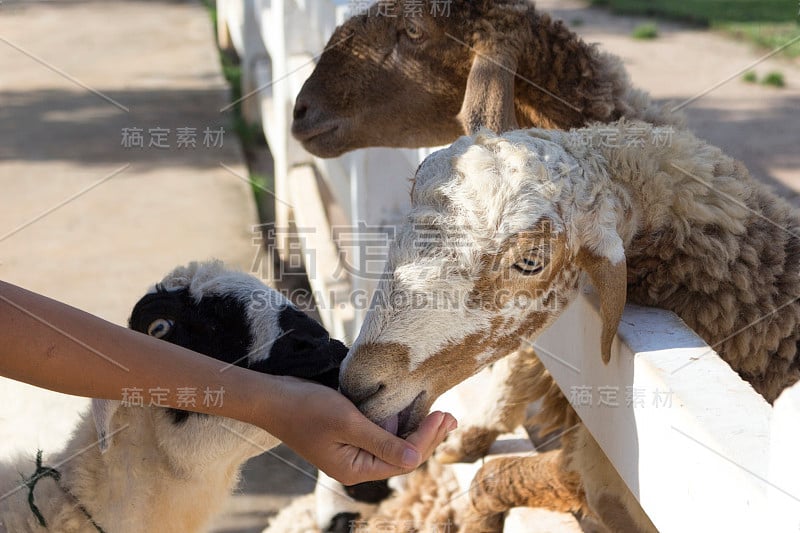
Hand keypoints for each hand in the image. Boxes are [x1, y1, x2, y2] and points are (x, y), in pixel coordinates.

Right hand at [266, 376, 456, 484]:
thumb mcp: (348, 422)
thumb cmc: (307, 408)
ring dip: (416, 430)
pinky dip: (398, 425)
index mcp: (356, 469)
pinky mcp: (348, 438)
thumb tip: (414, 459)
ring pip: (394, 445)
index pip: (404, 458)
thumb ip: (382, 442)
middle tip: (451, 415)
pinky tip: (410, 412)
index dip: (427, 438)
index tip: (443, 414)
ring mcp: (352, 453)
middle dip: (428, 436)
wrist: (273, 399)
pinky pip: (381, 436)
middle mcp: (356, 466)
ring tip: (440, 414)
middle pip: (402, 455)